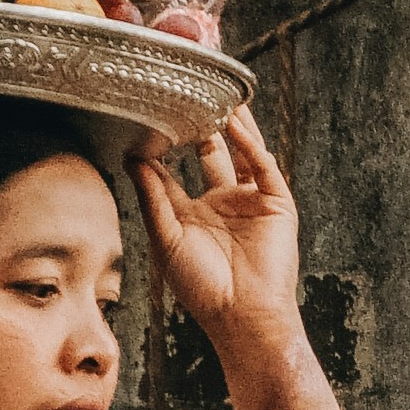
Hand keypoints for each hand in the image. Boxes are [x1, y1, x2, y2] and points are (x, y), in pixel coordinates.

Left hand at [134, 106, 307, 390]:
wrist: (242, 315)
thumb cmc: (203, 288)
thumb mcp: (166, 238)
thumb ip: (152, 196)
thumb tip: (133, 158)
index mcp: (193, 214)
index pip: (173, 171)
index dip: (160, 147)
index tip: (143, 120)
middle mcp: (222, 203)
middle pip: (211, 153)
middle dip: (202, 126)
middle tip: (186, 94)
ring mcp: (250, 201)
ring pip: (241, 152)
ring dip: (232, 125)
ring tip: (219, 95)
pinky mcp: (276, 203)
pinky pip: (262, 166)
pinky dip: (250, 145)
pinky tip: (235, 126)